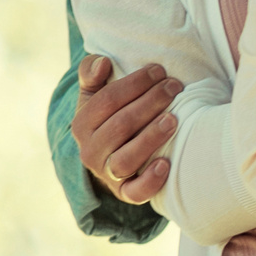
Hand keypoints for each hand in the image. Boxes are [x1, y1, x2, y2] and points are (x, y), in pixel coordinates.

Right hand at [73, 53, 181, 204]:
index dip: (135, 83)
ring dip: (151, 137)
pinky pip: (135, 192)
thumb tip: (102, 62)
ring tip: (173, 119)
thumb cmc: (109, 116)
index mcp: (81, 124)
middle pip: (120, 126)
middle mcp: (90, 151)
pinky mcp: (125, 193)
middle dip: (150, 103)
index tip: (159, 70)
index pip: (107, 100)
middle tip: (174, 87)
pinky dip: (150, 181)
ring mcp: (107, 174)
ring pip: (126, 158)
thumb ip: (92, 72)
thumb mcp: (95, 93)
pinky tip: (166, 164)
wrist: (110, 156)